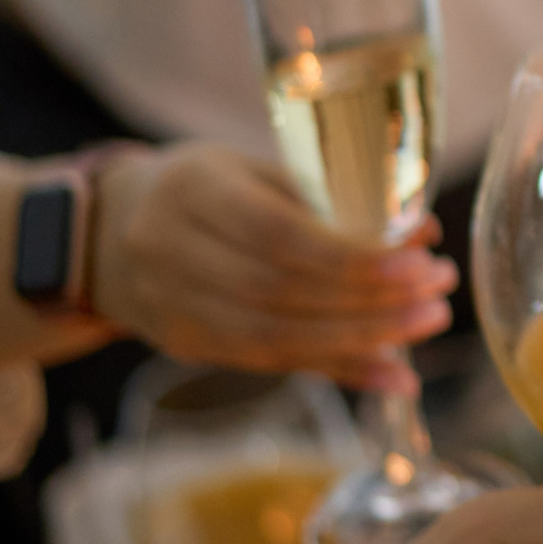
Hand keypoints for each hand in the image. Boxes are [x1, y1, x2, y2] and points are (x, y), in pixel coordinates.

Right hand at [89, 144, 455, 393]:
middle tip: (438, 295)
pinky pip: (271, 364)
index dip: (352, 257)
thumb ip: (329, 199)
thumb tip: (422, 233)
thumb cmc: (202, 188)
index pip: (279, 236)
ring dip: (362, 339)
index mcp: (193, 191)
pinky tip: (393, 374)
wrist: (105, 233)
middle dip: (370, 301)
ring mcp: (172, 307)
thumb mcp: (252, 170)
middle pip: (282, 293)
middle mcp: (172, 252)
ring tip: (426, 324)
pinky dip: (339, 370)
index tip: (419, 261)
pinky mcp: (187, 346)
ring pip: (276, 338)